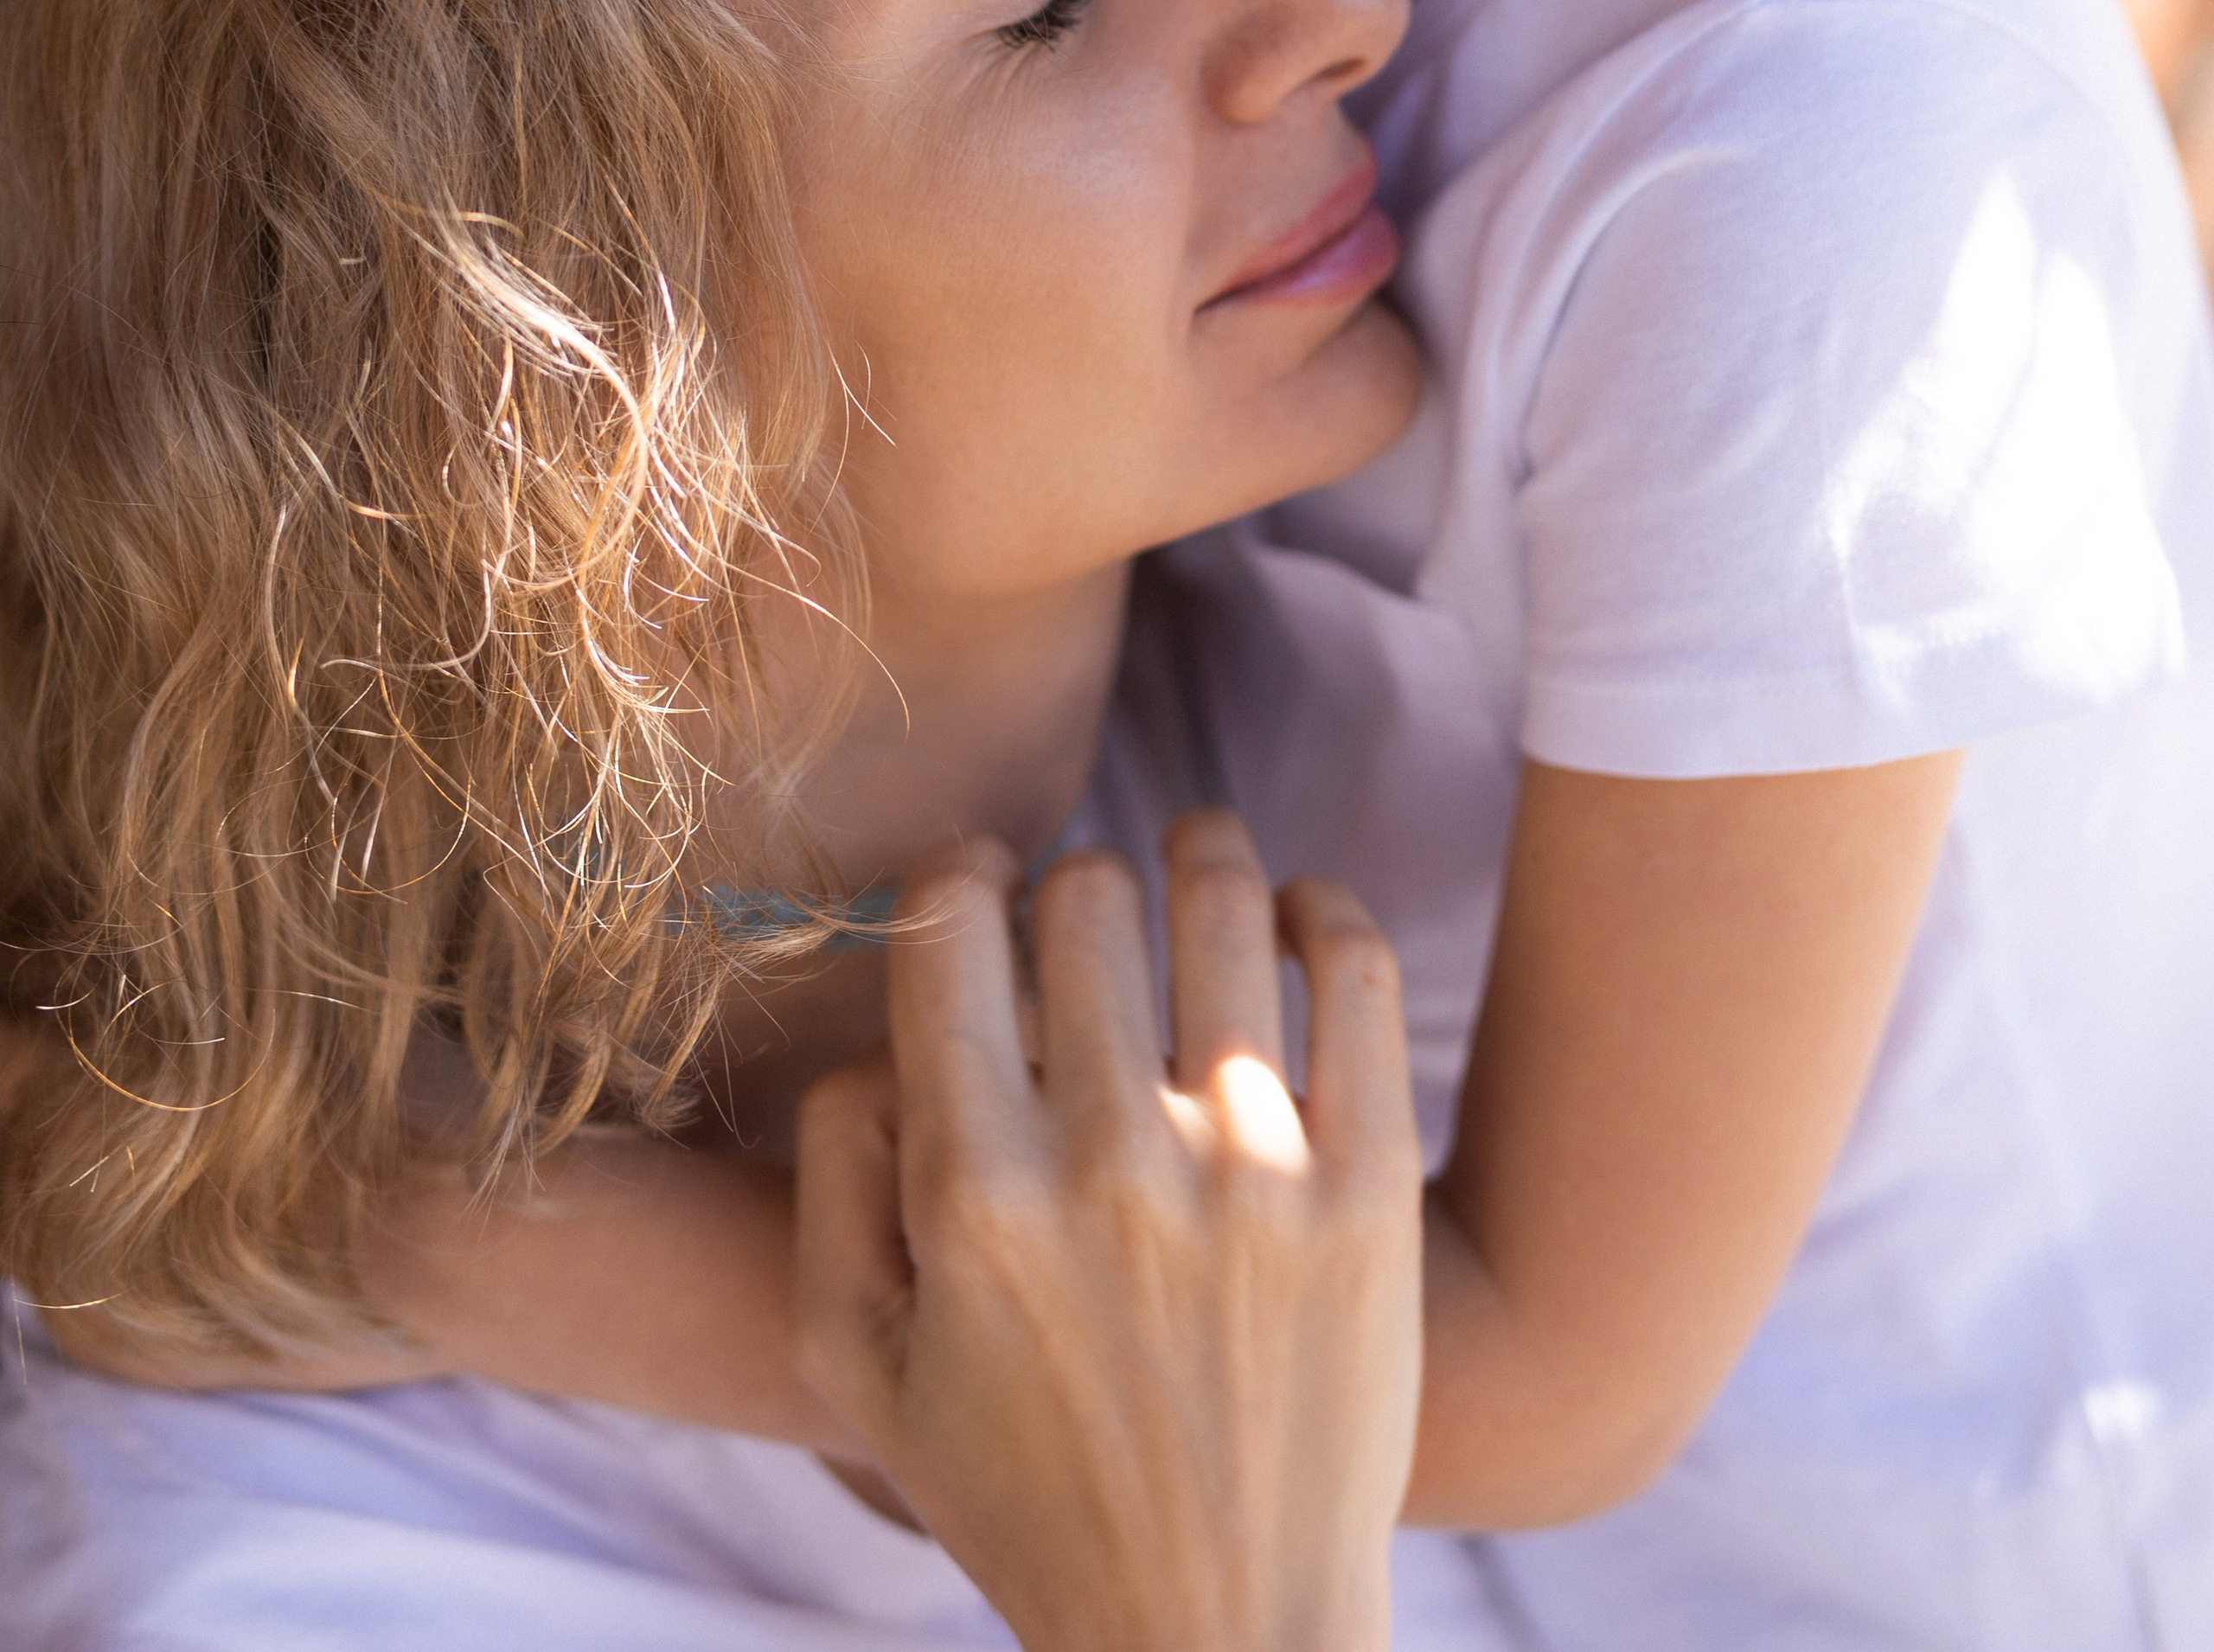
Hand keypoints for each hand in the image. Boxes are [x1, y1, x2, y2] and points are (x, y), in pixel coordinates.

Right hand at [793, 811, 1423, 1651]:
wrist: (1223, 1628)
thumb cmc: (1024, 1495)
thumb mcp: (860, 1367)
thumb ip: (832, 1177)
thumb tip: (881, 1030)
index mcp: (974, 1199)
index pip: (952, 933)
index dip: (957, 876)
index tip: (977, 880)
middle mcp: (1109, 1167)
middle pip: (1085, 896)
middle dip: (1071, 881)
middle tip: (1084, 913)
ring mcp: (1253, 1170)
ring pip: (1220, 899)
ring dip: (1199, 854)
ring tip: (1195, 858)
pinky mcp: (1369, 1188)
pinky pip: (1354, 966)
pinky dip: (1321, 908)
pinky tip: (1297, 918)